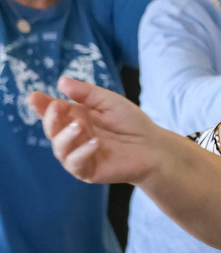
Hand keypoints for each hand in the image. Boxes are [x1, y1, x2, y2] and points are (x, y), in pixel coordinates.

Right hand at [30, 77, 165, 184]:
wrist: (154, 147)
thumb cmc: (132, 123)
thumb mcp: (109, 102)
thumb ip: (87, 93)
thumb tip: (61, 81)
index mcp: (75, 117)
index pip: (53, 111)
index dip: (42, 105)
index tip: (34, 96)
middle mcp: (72, 136)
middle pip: (51, 129)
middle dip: (50, 118)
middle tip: (57, 106)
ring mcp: (78, 154)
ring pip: (59, 148)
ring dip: (65, 135)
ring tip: (80, 124)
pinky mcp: (87, 171)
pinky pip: (76, 164)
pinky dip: (81, 152)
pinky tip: (93, 142)